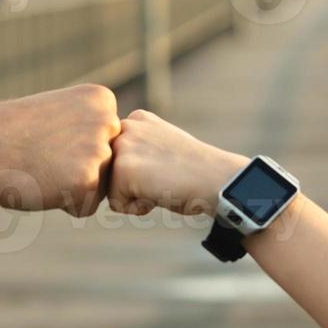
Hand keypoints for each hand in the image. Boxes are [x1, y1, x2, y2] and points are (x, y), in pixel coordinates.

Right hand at [0, 83, 119, 217]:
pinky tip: (41, 183)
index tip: (49, 137)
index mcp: (102, 99)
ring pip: (100, 188)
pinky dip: (63, 205)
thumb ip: (91, 127)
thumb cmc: (12, 134)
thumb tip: (121, 157)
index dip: (75, 149)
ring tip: (41, 167)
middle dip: (78, 170)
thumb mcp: (60, 115)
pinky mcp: (88, 180)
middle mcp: (108, 120)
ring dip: (71, 187)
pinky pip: (86, 208)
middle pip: (110, 166)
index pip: (110, 142)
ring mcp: (100, 150)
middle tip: (42, 154)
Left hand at [107, 109, 247, 216]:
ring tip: (162, 183)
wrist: (217, 179)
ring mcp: (122, 145)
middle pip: (110, 174)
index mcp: (136, 119)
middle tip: (165, 176)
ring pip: (111, 189)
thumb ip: (139, 149)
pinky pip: (117, 205)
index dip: (142, 174)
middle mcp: (125, 126)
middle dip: (133, 184)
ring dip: (136, 196)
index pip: (117, 160)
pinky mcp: (122, 168)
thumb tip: (112, 169)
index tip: (167, 167)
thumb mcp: (162, 147)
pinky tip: (161, 192)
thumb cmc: (195, 171)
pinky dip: (139, 208)